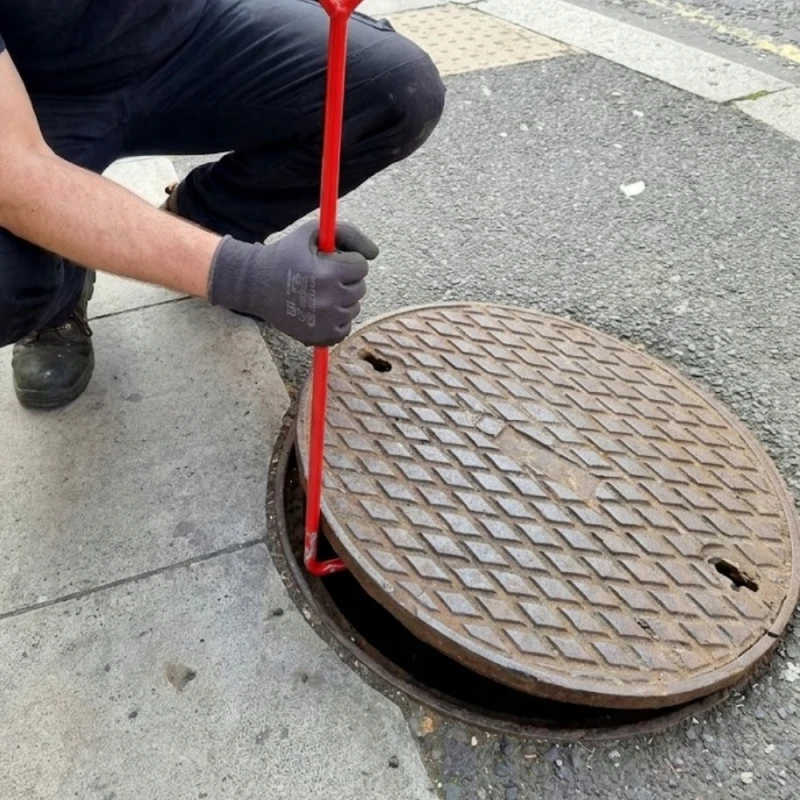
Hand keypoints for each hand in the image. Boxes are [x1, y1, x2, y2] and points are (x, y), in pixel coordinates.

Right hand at [207, 221, 378, 345]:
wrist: (255, 286)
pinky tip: (320, 309)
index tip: (330, 261)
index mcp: (328, 273)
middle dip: (346, 279)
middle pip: (360, 287)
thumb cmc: (285, 255)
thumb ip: (347, 233)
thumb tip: (375, 253)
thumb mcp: (312, 233)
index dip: (347, 260)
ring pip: (355, 307)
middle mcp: (330, 300)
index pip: (361, 266)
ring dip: (342, 298)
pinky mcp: (322, 336)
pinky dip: (337, 319)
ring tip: (318, 292)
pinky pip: (346, 327)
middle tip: (323, 277)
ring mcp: (327, 321)